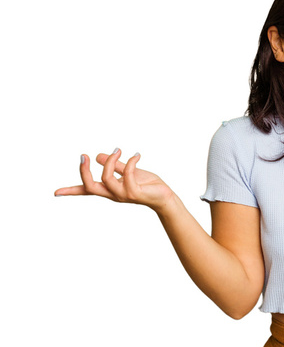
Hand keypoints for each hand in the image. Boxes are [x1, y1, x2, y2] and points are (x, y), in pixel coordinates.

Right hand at [54, 148, 173, 211]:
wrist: (164, 196)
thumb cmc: (147, 185)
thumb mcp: (128, 172)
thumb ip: (114, 165)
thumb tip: (98, 156)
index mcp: (109, 190)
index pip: (86, 190)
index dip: (71, 191)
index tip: (55, 193)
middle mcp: (113, 194)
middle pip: (90, 186)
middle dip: (84, 171)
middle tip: (84, 155)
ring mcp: (123, 194)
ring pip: (106, 178)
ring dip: (110, 161)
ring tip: (119, 150)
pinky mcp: (135, 192)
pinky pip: (127, 175)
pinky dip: (130, 162)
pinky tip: (137, 155)